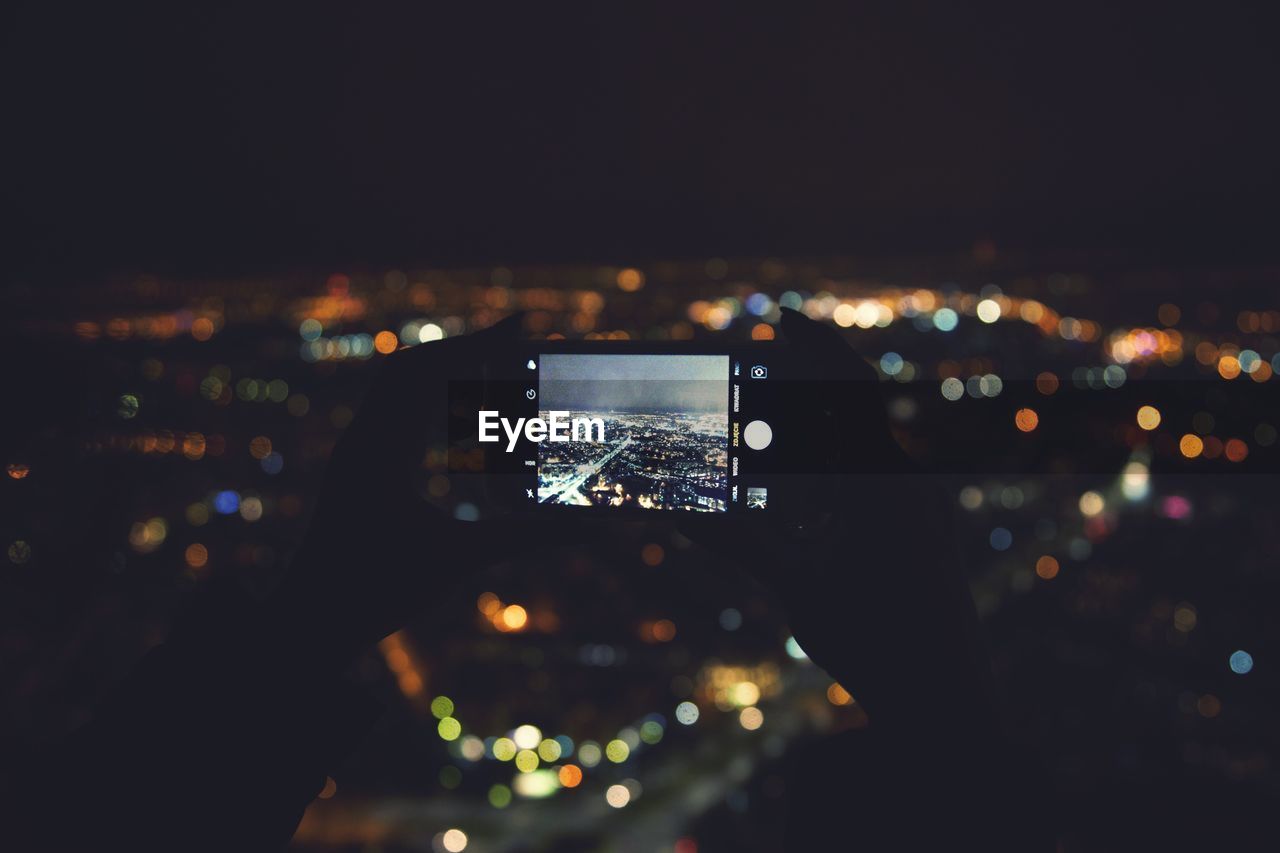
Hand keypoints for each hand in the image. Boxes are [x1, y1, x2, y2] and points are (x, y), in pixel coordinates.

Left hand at [264, 313, 540, 661]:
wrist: (309, 625)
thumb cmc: (378, 592)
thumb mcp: (462, 559)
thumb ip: (531, 539)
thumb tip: (597, 531)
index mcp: (381, 449)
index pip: (433, 372)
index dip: (481, 343)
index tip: (523, 324)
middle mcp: (361, 439)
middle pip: (411, 365)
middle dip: (464, 347)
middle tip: (514, 339)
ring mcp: (353, 451)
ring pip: (396, 385)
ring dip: (443, 369)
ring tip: (491, 367)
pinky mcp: (354, 467)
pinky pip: (390, 412)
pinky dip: (426, 398)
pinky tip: (457, 413)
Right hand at [682, 308, 997, 736]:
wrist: (951, 707)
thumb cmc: (876, 647)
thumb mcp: (796, 586)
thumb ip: (736, 539)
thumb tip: (676, 509)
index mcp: (888, 483)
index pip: (851, 389)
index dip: (817, 345)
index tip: (782, 314)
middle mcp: (914, 485)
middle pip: (857, 411)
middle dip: (809, 387)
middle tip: (759, 370)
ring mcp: (926, 509)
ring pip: (867, 449)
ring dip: (821, 436)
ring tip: (769, 435)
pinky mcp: (927, 533)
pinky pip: (879, 483)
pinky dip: (837, 474)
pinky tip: (804, 494)